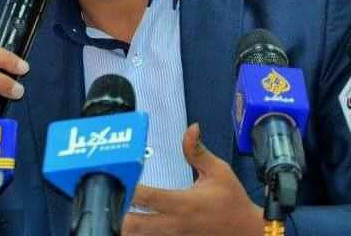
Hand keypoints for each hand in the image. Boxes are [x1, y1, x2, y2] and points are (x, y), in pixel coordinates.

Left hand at [122, 123, 262, 235]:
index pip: (148, 197)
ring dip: (126, 227)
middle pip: (136, 226)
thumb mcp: (218, 170)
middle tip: (103, 201)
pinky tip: (129, 224)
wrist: (247, 232)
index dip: (128, 190)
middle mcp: (175, 224)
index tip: (114, 180)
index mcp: (183, 203)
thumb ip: (198, 151)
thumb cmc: (231, 199)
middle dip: (118, 215)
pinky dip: (139, 234)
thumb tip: (191, 127)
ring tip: (109, 214)